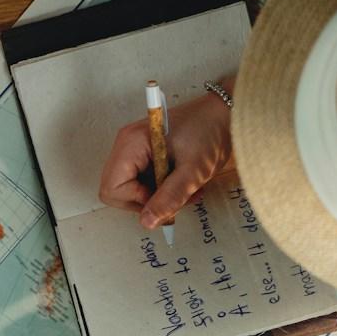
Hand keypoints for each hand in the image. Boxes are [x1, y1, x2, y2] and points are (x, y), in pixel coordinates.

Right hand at [99, 89, 234, 229]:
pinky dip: (160, 188)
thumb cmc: (209, 131)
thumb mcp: (193, 170)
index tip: (165, 196)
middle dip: (146, 201)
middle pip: (117, 191)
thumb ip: (170, 197)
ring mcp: (133, 148)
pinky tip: (182, 182)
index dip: (137, 201)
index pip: (112, 189)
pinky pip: (141, 181)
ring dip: (157, 196)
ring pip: (130, 189)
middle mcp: (126, 145)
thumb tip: (147, 222)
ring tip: (185, 189)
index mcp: (131, 144)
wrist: (223, 113)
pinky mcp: (143, 153)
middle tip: (176, 197)